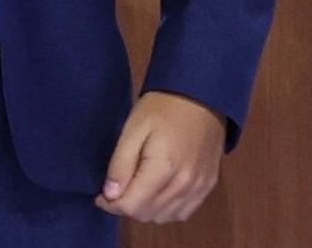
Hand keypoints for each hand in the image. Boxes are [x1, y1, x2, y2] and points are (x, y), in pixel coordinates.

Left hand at [96, 90, 227, 223]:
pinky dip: (167, 209)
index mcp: (164, 168)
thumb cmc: (163, 106)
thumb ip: (121, 164)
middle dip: (127, 206)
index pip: (131, 206)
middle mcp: (184, 184)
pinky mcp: (208, 184)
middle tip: (119, 188)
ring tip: (139, 189)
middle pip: (146, 215)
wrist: (202, 93)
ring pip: (164, 217)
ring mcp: (199, 186)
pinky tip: (160, 192)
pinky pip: (183, 212)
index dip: (110, 204)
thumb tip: (110, 195)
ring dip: (146, 210)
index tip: (102, 194)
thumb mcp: (134, 128)